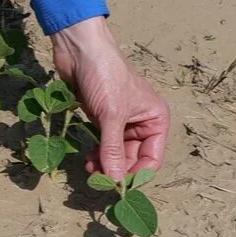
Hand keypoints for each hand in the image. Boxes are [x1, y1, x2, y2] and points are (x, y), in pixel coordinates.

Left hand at [51, 16, 168, 180]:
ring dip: (105, 165)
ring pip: (117, 153)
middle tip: (98, 182)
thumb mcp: (111, 115)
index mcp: (156, 119)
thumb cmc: (104, 75)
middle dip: (117, 171)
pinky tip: (88, 160)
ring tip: (90, 171)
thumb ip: (113, 149)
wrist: (80, 48)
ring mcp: (121, 120)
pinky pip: (104, 144)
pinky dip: (98, 154)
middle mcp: (142, 121)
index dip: (136, 175)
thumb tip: (115, 181)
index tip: (118, 188)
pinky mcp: (103, 117)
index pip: (152, 158)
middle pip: (134, 158)